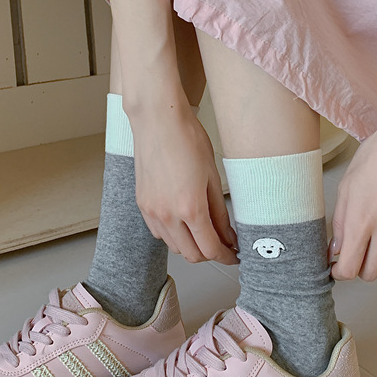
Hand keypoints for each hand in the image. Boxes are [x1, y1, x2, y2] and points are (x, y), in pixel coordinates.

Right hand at [127, 97, 238, 265]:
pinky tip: (184, 223)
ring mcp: (151, 211)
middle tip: (223, 245)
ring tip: (205, 233)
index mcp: (190, 208)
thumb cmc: (186, 139)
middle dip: (210, 255)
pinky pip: (158, 233)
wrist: (158, 121)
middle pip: (192, 254)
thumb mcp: (212, 176)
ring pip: (174, 247)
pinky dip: (174, 236)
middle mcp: (168, 215)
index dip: (226, 256)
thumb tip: (228, 234)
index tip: (234, 254)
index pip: (210, 248)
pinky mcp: (142, 204)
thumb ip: (219, 211)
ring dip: (192, 247)